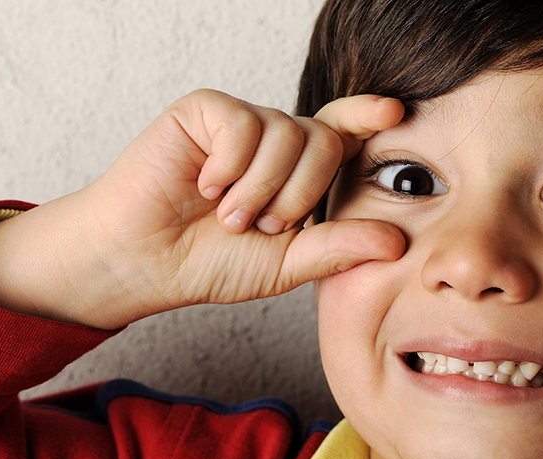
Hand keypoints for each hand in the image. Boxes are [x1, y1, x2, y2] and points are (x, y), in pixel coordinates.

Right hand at [0, 90, 405, 328]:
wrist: (143, 261)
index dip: (368, 118)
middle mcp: (275, 141)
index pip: (343, 134)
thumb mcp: (285, 264)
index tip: (394, 114)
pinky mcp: (205, 111)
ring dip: (259, 188)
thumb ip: (338, 248)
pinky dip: (229, 165)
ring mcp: (241, 123)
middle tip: (261, 226)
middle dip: (298, 194)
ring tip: (226, 215)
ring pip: (285, 132)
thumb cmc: (209, 263)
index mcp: (299, 172)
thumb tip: (399, 241)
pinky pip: (243, 123)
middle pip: (323, 140)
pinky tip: (203, 185)